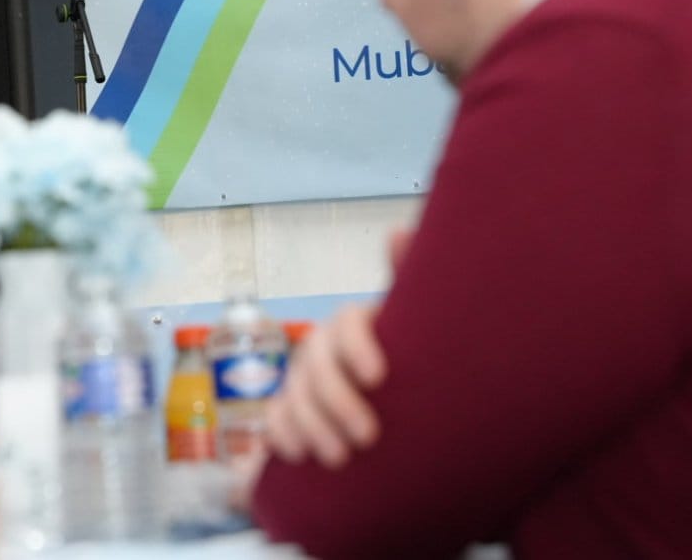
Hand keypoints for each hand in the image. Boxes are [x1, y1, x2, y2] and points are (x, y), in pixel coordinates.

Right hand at [259, 224, 413, 467]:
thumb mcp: (416, 324)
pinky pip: (275, 419)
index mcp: (354, 324)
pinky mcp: (288, 410)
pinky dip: (284, 435)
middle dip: (338, 402)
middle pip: (317, 367)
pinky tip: (300, 455)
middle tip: (368, 437)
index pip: (347, 323)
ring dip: (313, 426)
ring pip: (294, 396)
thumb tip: (398, 231)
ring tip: (342, 459)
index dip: (358, 347)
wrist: (396, 404)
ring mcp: (301, 379)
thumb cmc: (410, 360)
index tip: (379, 377)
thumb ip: (409, 280)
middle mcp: (323, 348)